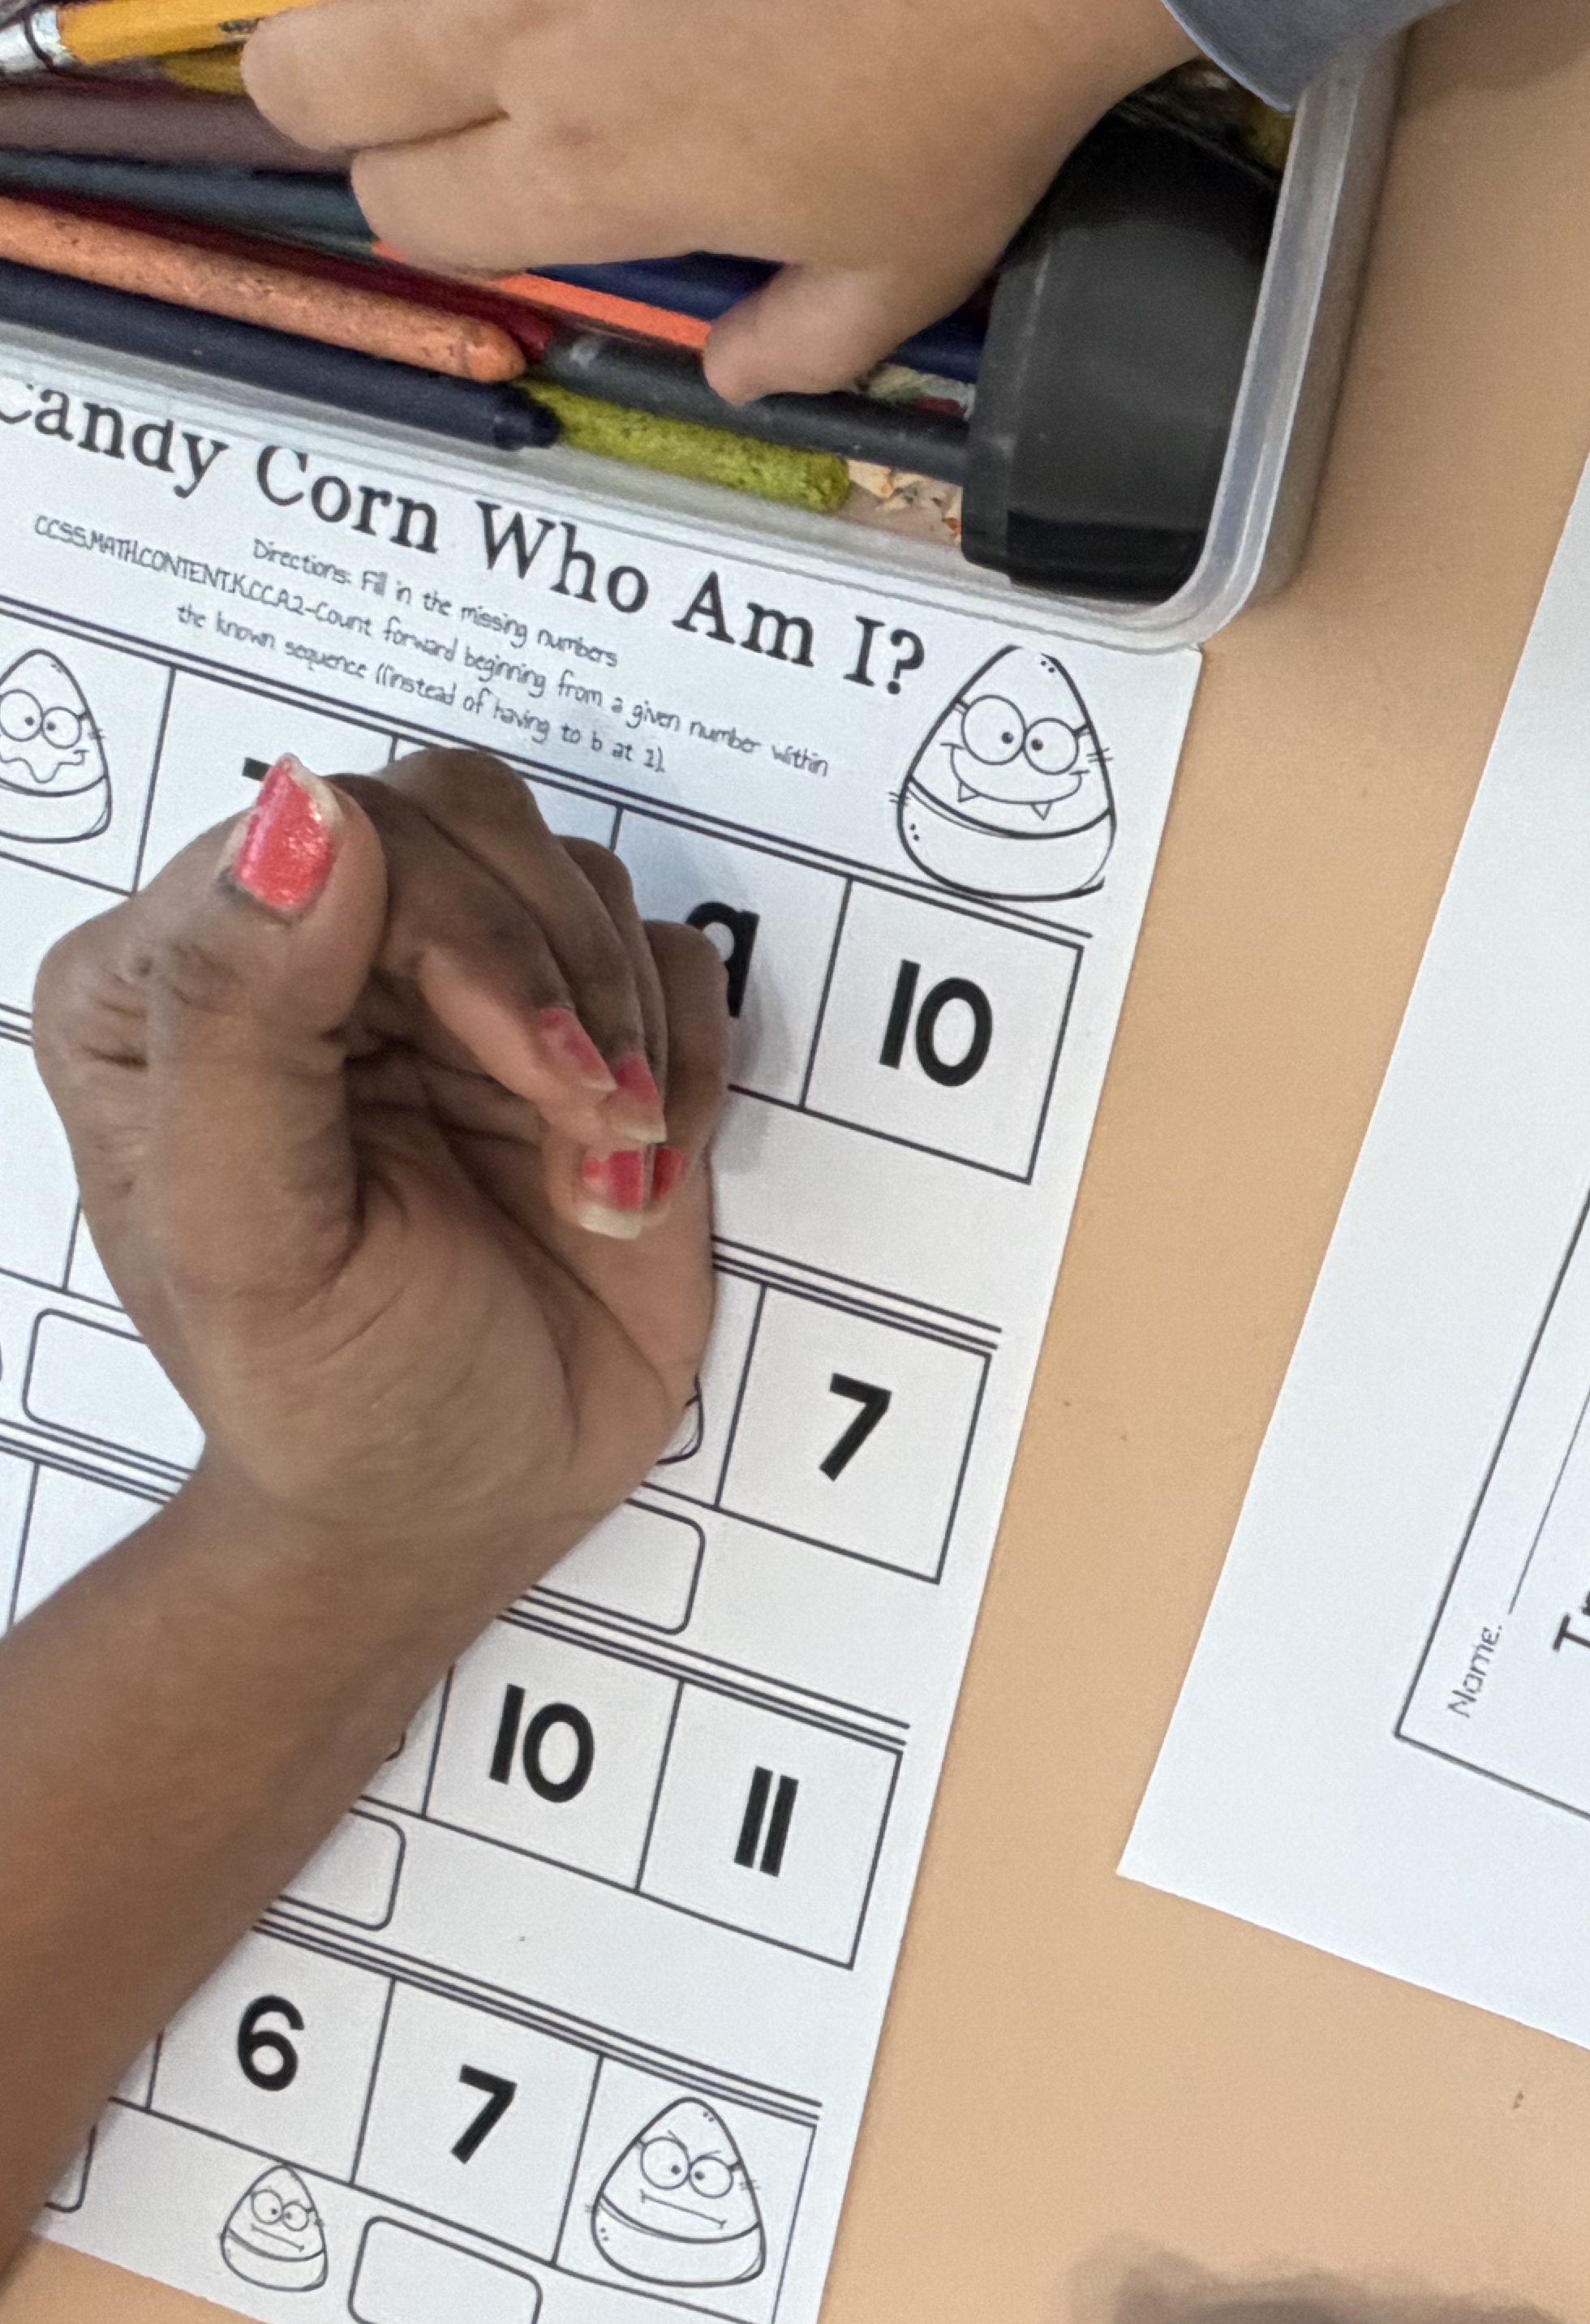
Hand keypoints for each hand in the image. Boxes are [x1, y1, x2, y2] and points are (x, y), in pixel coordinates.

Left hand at [34, 750, 730, 1636]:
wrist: (468, 1504)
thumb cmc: (333, 1399)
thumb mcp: (255, 1238)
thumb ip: (244, 1021)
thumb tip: (303, 819)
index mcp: (171, 989)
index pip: (334, 833)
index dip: (459, 929)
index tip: (533, 1069)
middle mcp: (307, 966)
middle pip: (466, 822)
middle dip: (554, 974)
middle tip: (585, 1118)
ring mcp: (451, 996)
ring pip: (574, 877)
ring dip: (623, 1026)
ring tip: (599, 1167)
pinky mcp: (582, 1035)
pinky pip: (670, 956)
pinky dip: (684, 1055)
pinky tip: (629, 1166)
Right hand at [242, 0, 1192, 397]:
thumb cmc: (969, 97)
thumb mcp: (907, 267)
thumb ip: (807, 340)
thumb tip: (732, 379)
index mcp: (590, 176)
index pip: (405, 209)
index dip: (431, 203)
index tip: (483, 171)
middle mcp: (516, 40)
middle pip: (304, 78)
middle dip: (337, 87)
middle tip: (416, 64)